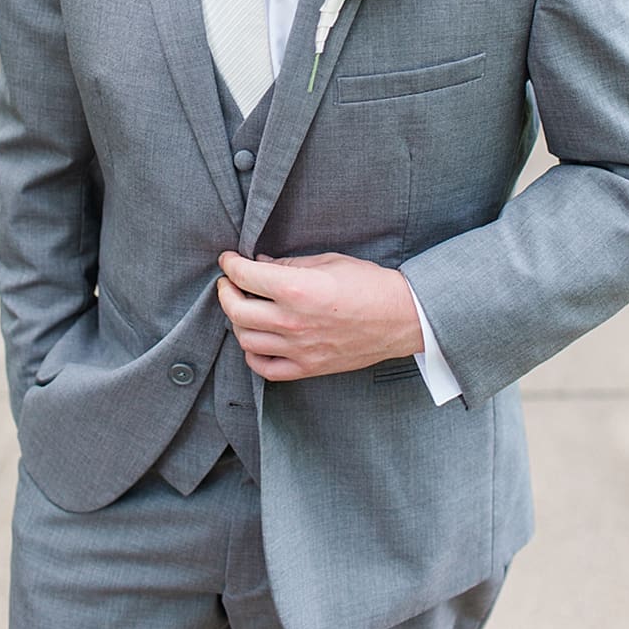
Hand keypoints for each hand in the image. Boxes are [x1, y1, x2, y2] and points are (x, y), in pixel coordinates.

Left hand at [215, 251, 423, 380]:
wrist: (402, 317)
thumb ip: (291, 264)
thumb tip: (261, 263)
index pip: (246, 276)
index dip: (231, 265)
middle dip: (226, 292)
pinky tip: (258, 340)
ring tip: (245, 309)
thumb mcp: (330, 262)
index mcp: (297, 289)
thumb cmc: (370, 284)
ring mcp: (298, 348)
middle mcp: (292, 321)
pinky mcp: (308, 367)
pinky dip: (253, 354)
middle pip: (236, 310)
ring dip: (238, 322)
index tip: (229, 260)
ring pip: (246, 339)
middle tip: (229, 283)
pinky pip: (264, 368)